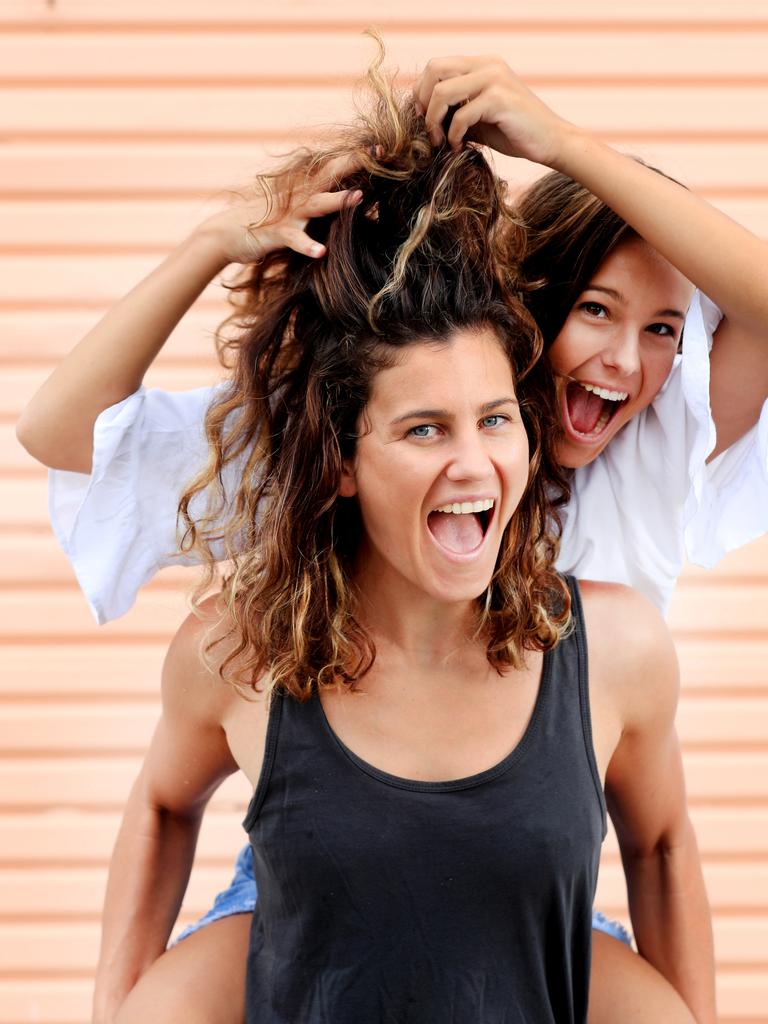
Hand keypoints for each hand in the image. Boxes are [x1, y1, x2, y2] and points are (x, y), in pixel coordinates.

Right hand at [193, 154, 363, 265]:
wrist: (224, 234)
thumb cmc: (262, 222)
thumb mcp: (292, 208)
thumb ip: (315, 202)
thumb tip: (343, 198)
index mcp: (304, 189)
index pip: (334, 168)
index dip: (357, 157)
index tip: (383, 147)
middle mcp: (299, 196)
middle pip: (330, 175)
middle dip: (355, 164)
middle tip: (380, 154)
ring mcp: (288, 214)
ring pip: (317, 204)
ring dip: (338, 201)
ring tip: (359, 197)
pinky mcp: (277, 234)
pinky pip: (295, 240)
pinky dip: (307, 246)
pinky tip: (321, 252)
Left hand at [413, 55, 574, 166]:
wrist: (550, 142)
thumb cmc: (514, 132)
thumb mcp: (478, 117)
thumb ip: (455, 109)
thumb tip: (422, 115)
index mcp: (482, 64)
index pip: (436, 66)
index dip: (422, 93)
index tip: (424, 120)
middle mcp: (487, 64)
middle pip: (434, 69)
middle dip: (423, 103)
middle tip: (430, 130)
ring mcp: (494, 78)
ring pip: (442, 92)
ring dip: (434, 121)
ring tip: (441, 142)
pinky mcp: (499, 98)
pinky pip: (460, 115)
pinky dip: (454, 135)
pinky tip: (459, 147)